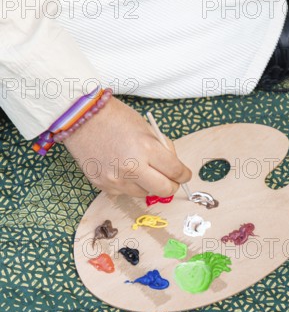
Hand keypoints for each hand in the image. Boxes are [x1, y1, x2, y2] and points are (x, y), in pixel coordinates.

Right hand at [63, 97, 191, 196]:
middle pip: (164, 190)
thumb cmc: (116, 118)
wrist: (80, 118)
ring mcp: (115, 179)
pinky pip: (125, 192)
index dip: (184, 175)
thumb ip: (162, 149)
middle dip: (172, 185)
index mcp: (147, 148)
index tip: (185, 174)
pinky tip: (123, 169)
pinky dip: (130, 184)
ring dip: (149, 185)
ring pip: (144, 193)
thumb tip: (173, 168)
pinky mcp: (102, 185)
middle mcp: (132, 167)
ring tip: (142, 169)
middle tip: (171, 179)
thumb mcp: (147, 129)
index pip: (175, 171)